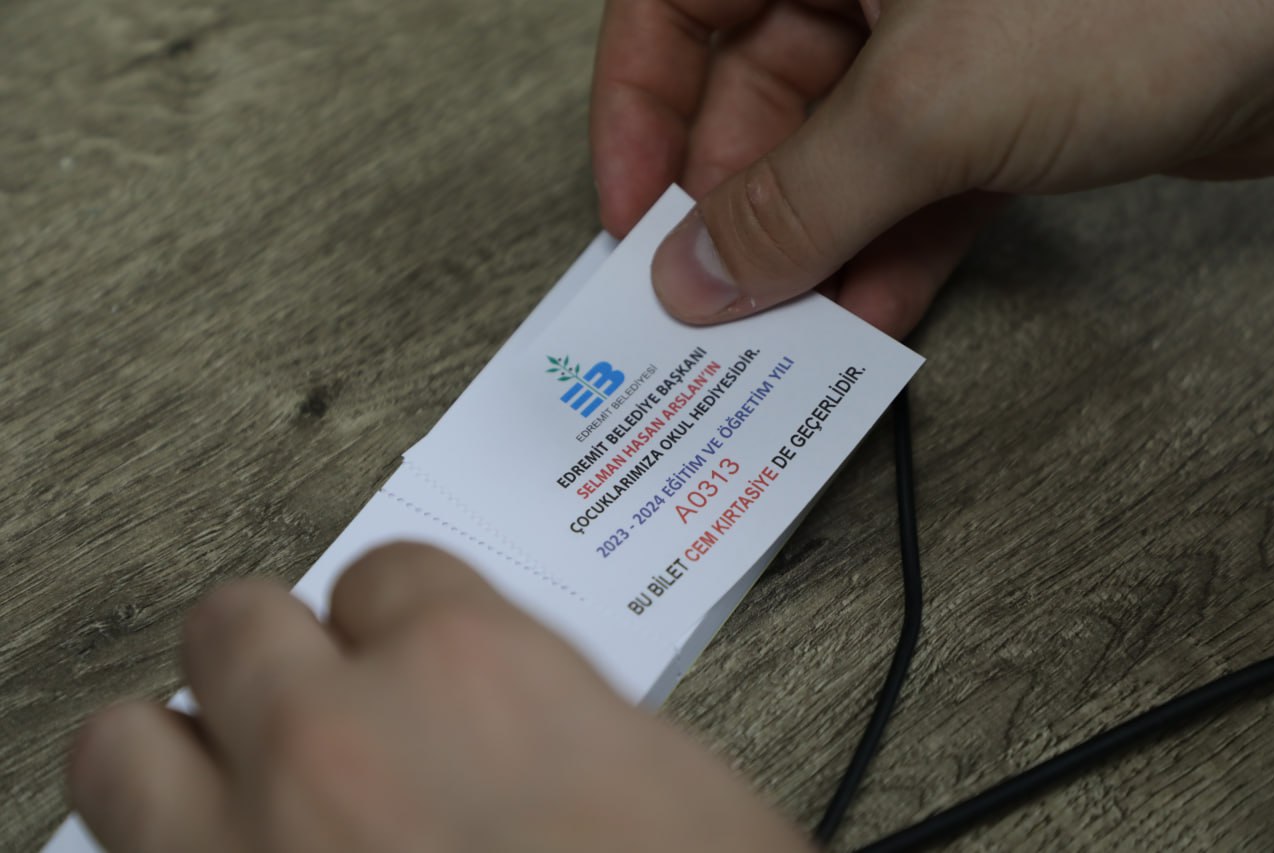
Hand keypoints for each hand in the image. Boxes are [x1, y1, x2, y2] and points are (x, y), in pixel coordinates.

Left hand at [69, 544, 811, 852]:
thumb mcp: (657, 775)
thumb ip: (541, 708)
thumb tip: (485, 715)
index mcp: (471, 671)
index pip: (383, 574)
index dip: (396, 619)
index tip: (395, 647)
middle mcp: (338, 743)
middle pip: (234, 625)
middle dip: (270, 661)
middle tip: (305, 705)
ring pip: (125, 748)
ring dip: (176, 763)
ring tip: (232, 795)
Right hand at [591, 0, 1273, 336]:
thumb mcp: (929, 101)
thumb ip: (797, 197)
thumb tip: (701, 268)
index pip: (677, 1)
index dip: (639, 109)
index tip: (631, 214)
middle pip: (754, 88)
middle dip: (736, 202)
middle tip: (714, 298)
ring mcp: (942, 28)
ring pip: (835, 146)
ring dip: (812, 242)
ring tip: (789, 325)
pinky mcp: (1005, 92)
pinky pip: (914, 176)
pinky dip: (892, 244)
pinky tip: (873, 309)